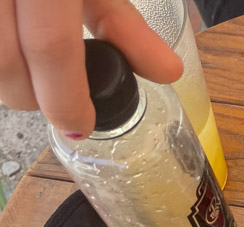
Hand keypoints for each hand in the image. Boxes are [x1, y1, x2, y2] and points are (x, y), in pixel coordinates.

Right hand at [0, 0, 183, 138]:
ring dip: (5, 76)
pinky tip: (11, 48)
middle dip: (28, 96)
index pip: (50, 46)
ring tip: (30, 77)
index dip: (65, 99)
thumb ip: (123, 21)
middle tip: (51, 103)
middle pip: (2, 61)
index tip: (78, 126)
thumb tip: (165, 72)